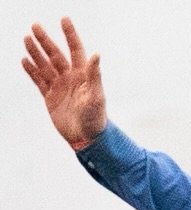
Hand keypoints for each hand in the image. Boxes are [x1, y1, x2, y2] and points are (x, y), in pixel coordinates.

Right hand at [22, 18, 106, 149]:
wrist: (87, 140)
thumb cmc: (96, 119)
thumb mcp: (97, 96)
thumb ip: (94, 75)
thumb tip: (96, 54)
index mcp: (83, 76)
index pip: (76, 50)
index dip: (70, 35)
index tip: (64, 20)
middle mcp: (70, 78)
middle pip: (55, 55)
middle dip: (45, 41)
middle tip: (35, 26)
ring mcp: (59, 87)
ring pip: (45, 66)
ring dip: (36, 53)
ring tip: (26, 39)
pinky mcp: (50, 98)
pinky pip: (39, 81)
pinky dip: (32, 71)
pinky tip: (25, 60)